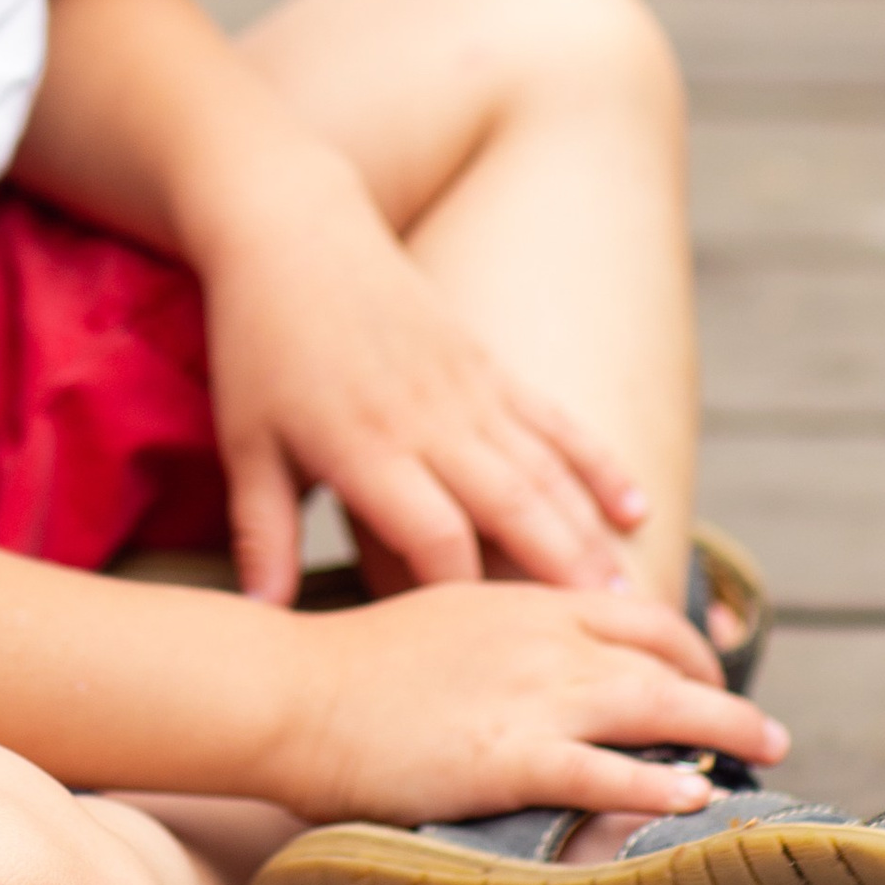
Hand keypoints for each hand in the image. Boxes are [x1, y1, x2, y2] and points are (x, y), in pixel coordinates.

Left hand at [198, 154, 648, 604]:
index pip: (431, 534)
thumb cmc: (261, 344)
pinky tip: (637, 506)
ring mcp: (468, 390)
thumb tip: (258, 616)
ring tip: (631, 596)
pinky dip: (598, 462)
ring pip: (545, 470)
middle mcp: (429, 422)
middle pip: (511, 507)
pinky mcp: (488, 364)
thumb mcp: (246, 441)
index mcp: (365, 447)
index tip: (488, 654)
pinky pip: (555, 420)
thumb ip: (261, 532)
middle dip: (560, 576)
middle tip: (610, 638)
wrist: (294, 231)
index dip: (464, 595)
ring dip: (590, 533)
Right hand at [277, 578, 789, 828]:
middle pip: (664, 654)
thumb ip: (502, 642)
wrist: (293, 691)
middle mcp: (542, 638)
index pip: (635, 612)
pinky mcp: (510, 755)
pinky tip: (695, 799)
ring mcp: (531, 695)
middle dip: (725, 690)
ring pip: (657, 705)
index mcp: (523, 602)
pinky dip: (660, 785)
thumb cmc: (352, 669)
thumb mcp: (441, 626)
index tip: (711, 674)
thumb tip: (539, 674)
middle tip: (763, 728)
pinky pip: (607, 770)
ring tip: (765, 754)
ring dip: (724, 729)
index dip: (689, 644)